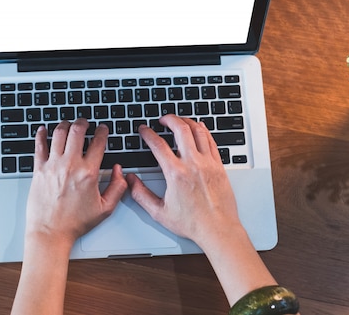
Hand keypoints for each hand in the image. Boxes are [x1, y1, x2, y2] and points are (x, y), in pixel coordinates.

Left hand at [25, 119, 127, 247]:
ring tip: (69, 125)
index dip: (102, 132)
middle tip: (85, 122)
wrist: (50, 232)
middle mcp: (70, 165)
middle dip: (83, 122)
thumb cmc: (75, 223)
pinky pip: (39, 146)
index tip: (103, 129)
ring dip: (65, 125)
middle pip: (77, 131)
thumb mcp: (105, 209)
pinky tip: (43, 130)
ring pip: (58, 134)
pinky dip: (41, 134)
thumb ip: (117, 188)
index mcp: (88, 173)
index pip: (98, 143)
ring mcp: (53, 166)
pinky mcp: (39, 170)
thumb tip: (120, 172)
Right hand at [126, 115, 240, 247]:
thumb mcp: (159, 212)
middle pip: (181, 129)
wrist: (218, 229)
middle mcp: (193, 164)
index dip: (148, 134)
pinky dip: (204, 130)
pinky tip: (199, 128)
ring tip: (179, 120)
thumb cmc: (192, 223)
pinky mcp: (219, 166)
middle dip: (169, 119)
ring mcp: (208, 163)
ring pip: (198, 131)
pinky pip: (211, 141)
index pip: (158, 145)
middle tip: (162, 119)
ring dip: (187, 121)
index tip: (143, 130)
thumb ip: (141, 194)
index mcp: (176, 173)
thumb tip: (130, 180)